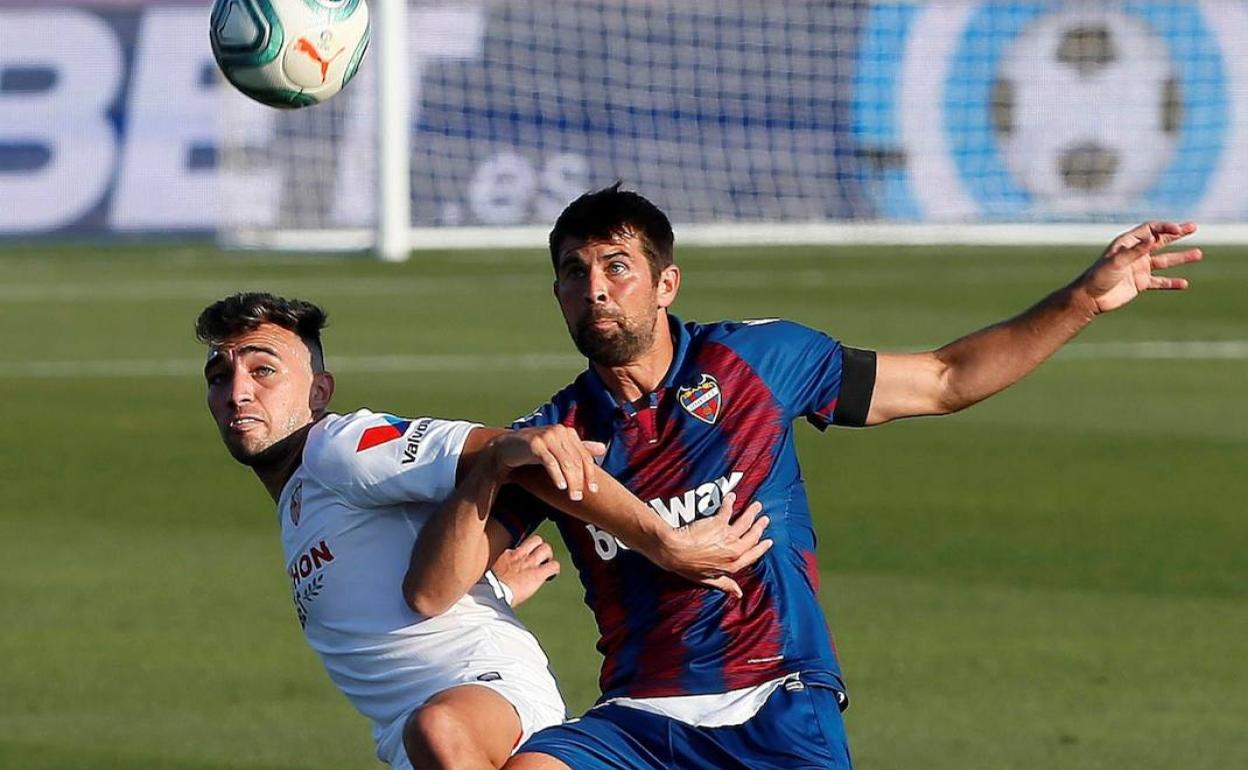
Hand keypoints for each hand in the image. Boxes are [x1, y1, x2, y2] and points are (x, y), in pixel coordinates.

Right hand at [487, 426, 606, 500]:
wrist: (506, 447)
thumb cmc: (533, 450)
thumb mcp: (558, 449)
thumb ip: (579, 448)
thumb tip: (603, 448)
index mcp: (568, 433)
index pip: (584, 455)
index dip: (591, 473)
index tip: (594, 490)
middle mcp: (559, 431)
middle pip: (576, 460)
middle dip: (580, 481)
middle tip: (580, 498)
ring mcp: (547, 436)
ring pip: (566, 462)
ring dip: (571, 482)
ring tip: (573, 496)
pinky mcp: (535, 444)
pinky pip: (550, 462)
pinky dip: (557, 476)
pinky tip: (560, 487)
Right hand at [490, 534, 559, 607]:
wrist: (493, 593)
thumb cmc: (489, 588)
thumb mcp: (492, 573)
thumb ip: (499, 570)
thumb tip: (499, 576)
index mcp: (507, 555)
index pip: (521, 545)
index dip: (526, 551)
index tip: (525, 559)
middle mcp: (520, 555)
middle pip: (536, 539)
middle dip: (541, 547)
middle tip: (540, 559)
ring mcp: (530, 563)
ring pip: (546, 548)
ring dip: (549, 556)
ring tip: (546, 565)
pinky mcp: (538, 574)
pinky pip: (554, 566)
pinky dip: (555, 570)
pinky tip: (551, 576)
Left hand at [656, 492, 772, 598]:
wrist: (675, 552)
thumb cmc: (688, 567)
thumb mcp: (708, 580)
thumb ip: (725, 584)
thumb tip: (739, 593)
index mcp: (732, 565)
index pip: (752, 555)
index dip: (761, 548)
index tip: (768, 541)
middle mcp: (733, 550)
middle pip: (752, 536)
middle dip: (760, 527)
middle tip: (764, 519)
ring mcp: (727, 536)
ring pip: (745, 521)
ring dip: (752, 512)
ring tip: (756, 506)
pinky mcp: (718, 523)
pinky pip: (728, 509)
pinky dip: (730, 501)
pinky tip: (732, 496)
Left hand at [1077, 221, 1201, 313]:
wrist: (1090, 298)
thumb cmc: (1098, 276)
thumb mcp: (1116, 261)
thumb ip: (1135, 251)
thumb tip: (1152, 238)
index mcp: (1127, 243)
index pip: (1150, 229)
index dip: (1165, 227)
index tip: (1179, 229)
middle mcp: (1135, 253)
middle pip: (1160, 240)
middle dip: (1177, 234)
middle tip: (1193, 227)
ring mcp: (1139, 268)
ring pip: (1165, 261)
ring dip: (1181, 257)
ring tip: (1198, 254)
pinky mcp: (1140, 283)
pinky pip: (1160, 282)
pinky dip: (1172, 282)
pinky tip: (1184, 283)